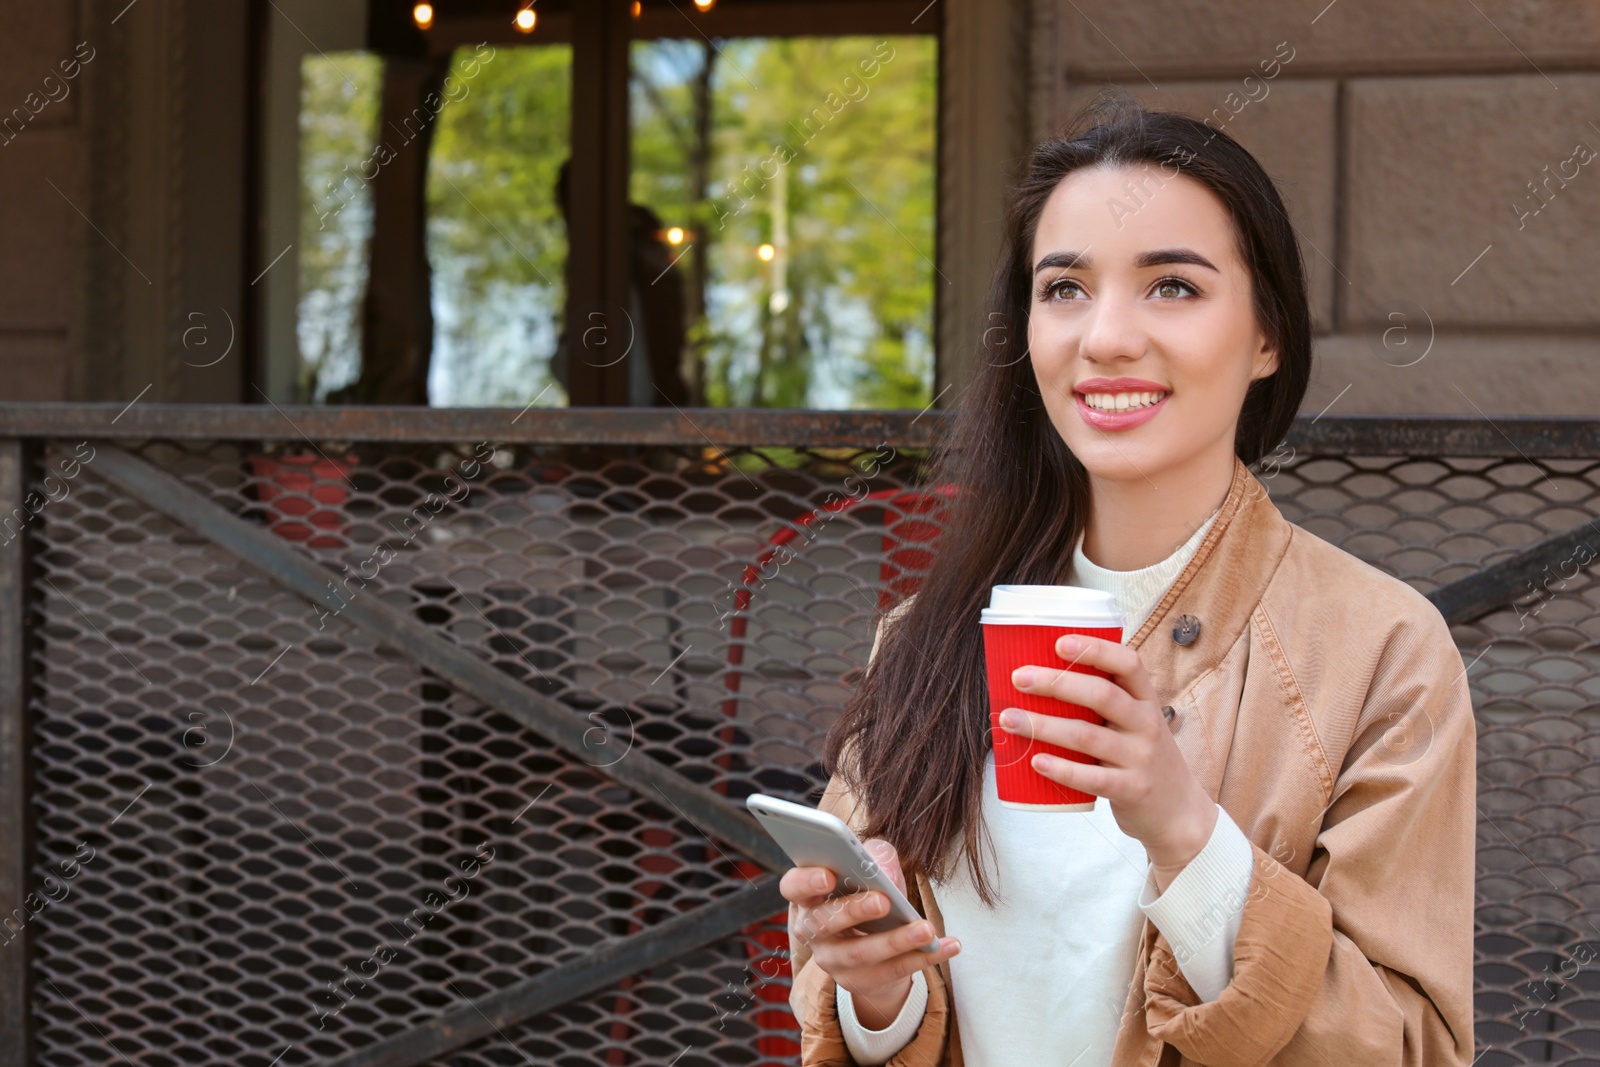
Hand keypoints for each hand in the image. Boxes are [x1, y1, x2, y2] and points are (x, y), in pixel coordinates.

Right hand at [781, 837, 960, 1028]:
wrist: (873, 941)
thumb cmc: (867, 891)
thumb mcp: (870, 867)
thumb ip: (875, 856)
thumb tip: (884, 870)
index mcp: (809, 896)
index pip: (793, 887)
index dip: (806, 881)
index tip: (829, 874)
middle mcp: (814, 931)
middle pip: (825, 922)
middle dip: (854, 910)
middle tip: (884, 900)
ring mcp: (834, 961)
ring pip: (861, 953)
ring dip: (897, 941)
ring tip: (927, 929)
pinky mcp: (860, 982)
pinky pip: (892, 972)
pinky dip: (924, 958)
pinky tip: (949, 945)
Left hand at [998, 633, 1216, 891]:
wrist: (1180, 814)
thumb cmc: (1142, 758)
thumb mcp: (1136, 724)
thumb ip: (1105, 703)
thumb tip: (1038, 678)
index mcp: (1147, 701)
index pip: (1129, 663)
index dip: (1095, 649)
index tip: (1059, 643)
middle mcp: (1147, 725)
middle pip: (1102, 695)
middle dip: (1056, 683)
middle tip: (1019, 678)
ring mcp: (1141, 758)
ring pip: (1088, 736)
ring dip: (1044, 725)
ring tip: (1009, 718)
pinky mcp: (1132, 790)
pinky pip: (1092, 778)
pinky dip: (1062, 769)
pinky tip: (1036, 761)